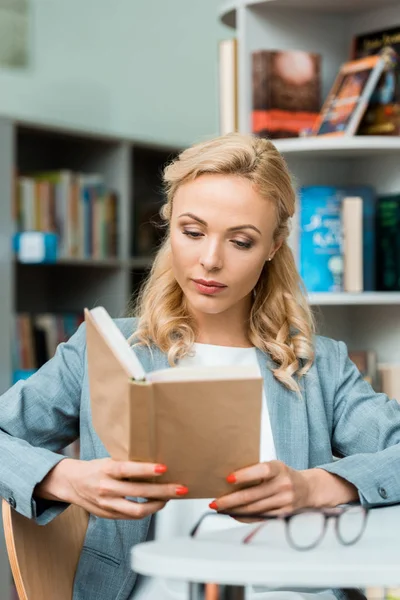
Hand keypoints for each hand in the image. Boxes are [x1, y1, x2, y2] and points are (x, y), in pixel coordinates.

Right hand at [34, 457, 188, 519]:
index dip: (146, 470)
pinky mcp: (109, 515)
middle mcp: (106, 488)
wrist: (70, 483)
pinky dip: (147, 510)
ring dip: (158, 505)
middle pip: (138, 492)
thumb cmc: (94, 468)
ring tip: (171, 498)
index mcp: (106, 470)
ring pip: (137, 510)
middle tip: (180, 488)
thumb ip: (126, 464)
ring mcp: (107, 504)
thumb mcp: (108, 461)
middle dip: (163, 491)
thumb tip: (154, 464)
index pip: (127, 470)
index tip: (163, 468)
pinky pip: (132, 516)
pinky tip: (157, 504)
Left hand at [210, 460, 310, 516]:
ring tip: (219, 508)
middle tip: (215, 501)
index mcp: (279, 469)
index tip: (229, 478)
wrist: (308, 489)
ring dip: (234, 510)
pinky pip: (260, 518)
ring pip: (254, 509)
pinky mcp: (283, 515)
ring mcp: (284, 502)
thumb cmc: (284, 475)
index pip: (262, 471)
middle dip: (230, 500)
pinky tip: (233, 514)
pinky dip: (244, 517)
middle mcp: (284, 485)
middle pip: (253, 495)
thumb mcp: (274, 467)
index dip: (245, 475)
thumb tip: (229, 479)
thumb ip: (257, 472)